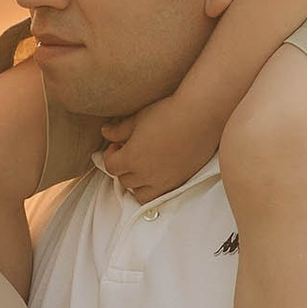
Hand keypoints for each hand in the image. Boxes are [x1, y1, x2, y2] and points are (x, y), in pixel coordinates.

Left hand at [96, 90, 215, 202]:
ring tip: (143, 167)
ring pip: (140, 193)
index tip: (118, 145)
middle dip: (123, 168)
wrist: (201, 116)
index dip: (111, 155)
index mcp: (132, 158)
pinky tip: (157, 171)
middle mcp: (146, 174)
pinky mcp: (179, 181)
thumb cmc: (168, 113)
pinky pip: (160, 195)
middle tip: (131, 152)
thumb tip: (105, 132)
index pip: (111, 166)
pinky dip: (154, 188)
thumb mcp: (138, 118)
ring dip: (137, 183)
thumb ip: (119, 130)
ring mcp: (164, 181)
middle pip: (124, 181)